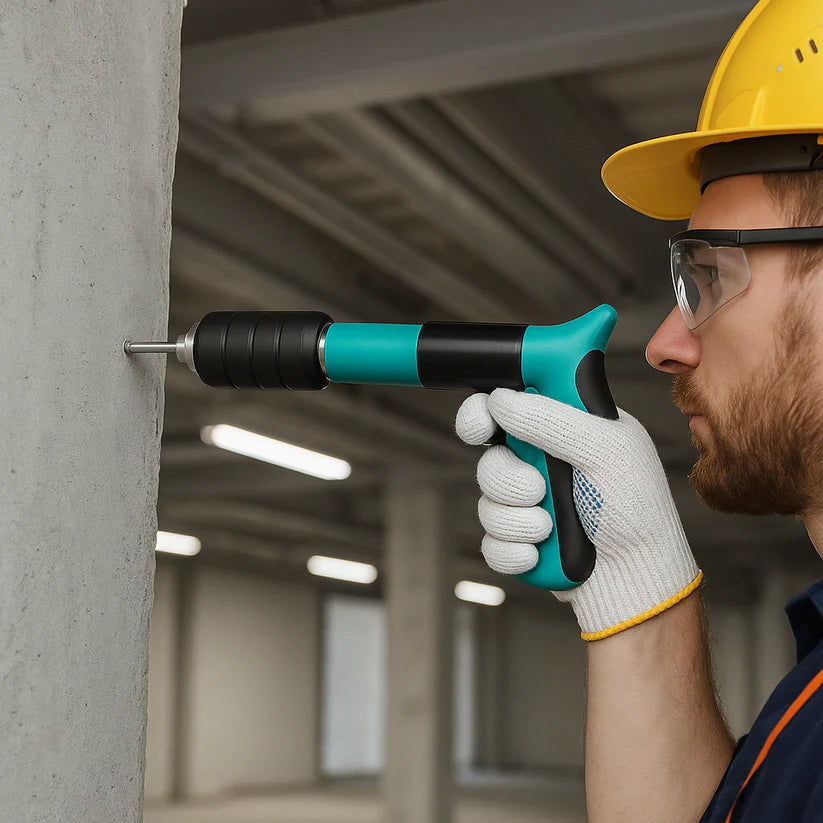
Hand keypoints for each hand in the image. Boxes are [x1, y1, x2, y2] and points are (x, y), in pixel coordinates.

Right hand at [456, 388, 701, 640]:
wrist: (634, 579)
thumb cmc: (635, 509)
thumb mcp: (605, 449)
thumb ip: (550, 420)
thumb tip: (499, 400)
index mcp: (561, 428)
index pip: (507, 405)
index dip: (483, 411)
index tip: (482, 425)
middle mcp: (540, 462)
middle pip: (489, 455)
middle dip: (508, 477)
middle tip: (536, 487)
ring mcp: (526, 502)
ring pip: (486, 500)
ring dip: (519, 517)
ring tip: (552, 525)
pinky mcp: (517, 540)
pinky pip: (490, 541)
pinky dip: (515, 549)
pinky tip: (542, 550)